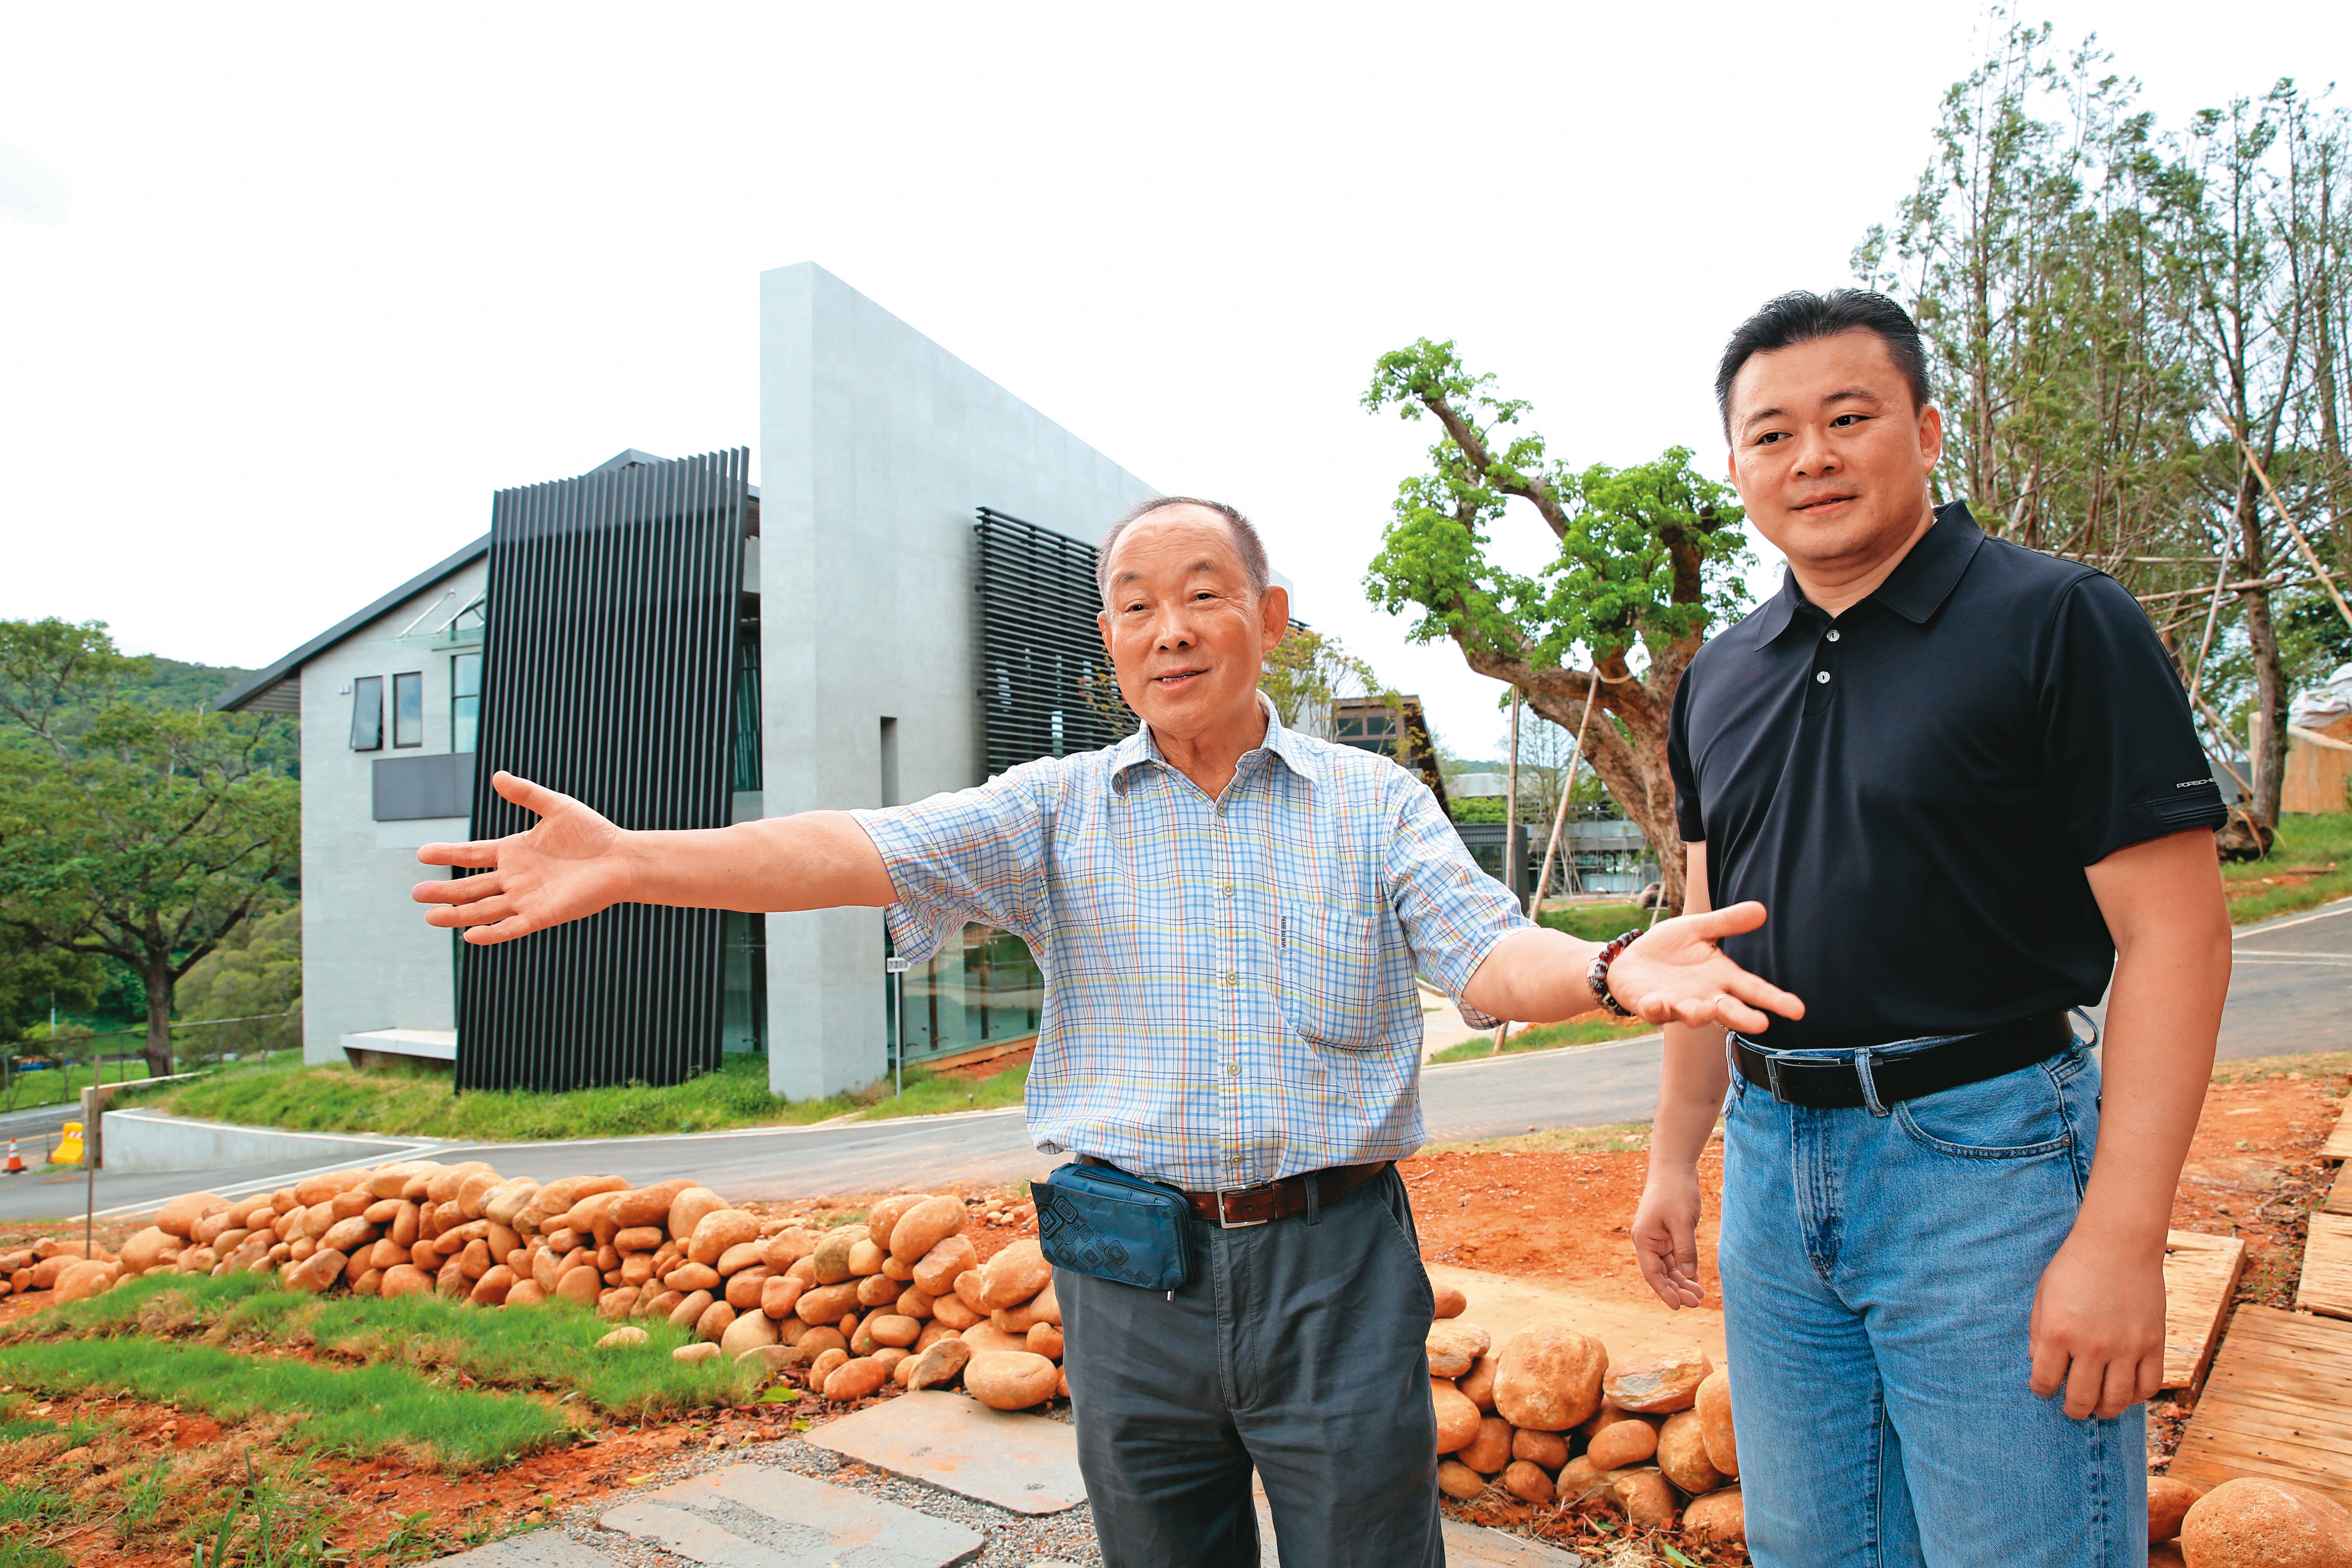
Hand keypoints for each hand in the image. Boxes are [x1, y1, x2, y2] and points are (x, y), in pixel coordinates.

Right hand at [411, 771, 635, 944]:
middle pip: (471, 886)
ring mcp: (526, 898)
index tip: (422, 854)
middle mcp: (515, 877)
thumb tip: (497, 776)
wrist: (622, 859)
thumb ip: (526, 793)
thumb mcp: (556, 807)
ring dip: (457, 914)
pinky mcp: (543, 915)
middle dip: (444, 890)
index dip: (447, 853)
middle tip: (416, 892)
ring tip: (429, 917)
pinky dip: (492, 932)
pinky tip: (470, 935)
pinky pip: (512, 927)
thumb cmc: (593, 833)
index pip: (472, 853)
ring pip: (484, 909)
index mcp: (514, 851)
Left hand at [1608, 902, 1804, 1033]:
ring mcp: (1677, 1003)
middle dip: (1743, 1018)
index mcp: (1720, 977)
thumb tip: (1761, 909)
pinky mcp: (1651, 1006)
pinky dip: (1656, 1009)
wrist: (1630, 959)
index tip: (1798, 1010)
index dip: (1775, 999)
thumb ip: (1727, 923)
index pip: (1753, 989)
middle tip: (1762, 1025)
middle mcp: (1703, 995)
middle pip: (1728, 1010)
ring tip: (1707, 1010)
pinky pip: (1654, 1011)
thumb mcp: (1697, 928)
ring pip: (1692, 1015)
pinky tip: (1656, 1003)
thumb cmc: (1669, 948)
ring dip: (1699, 1014)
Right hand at [1631, 1170, 1705, 1309]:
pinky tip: (1696, 1278)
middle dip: (1677, 1289)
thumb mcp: (1682, 1222)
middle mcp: (1648, 1240)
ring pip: (1669, 1266)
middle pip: (1661, 1272)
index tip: (1679, 1307)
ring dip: (1683, 1280)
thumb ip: (1686, 1251)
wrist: (1675, 1166)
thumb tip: (1689, 1276)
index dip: (1665, 1292)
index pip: (1652, 1273)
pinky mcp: (1668, 1232)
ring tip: (1700, 1295)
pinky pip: (1675, 1256)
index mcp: (1644, 1239)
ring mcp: (1657, 1236)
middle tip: (1697, 1302)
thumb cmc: (1676, 1191)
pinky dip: (1685, 1267)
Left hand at [2029, 1228, 2165, 1418]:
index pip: (2045, 1380)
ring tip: (2099, 1407)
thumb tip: (2038, 1363)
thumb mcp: (2044, 1294)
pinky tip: (2127, 1392)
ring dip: (2105, 1410)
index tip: (2045, 1388)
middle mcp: (2091, 1345)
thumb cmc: (2075, 1266)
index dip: (2042, 1390)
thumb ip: (2038, 1331)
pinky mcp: (2152, 1344)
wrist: (2118, 1244)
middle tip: (2072, 1408)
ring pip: (2116, 1400)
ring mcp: (2125, 1347)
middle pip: (2081, 1398)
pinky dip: (2137, 1396)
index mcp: (2058, 1332)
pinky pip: (2148, 1385)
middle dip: (2073, 1409)